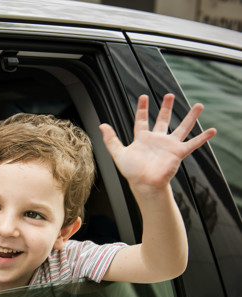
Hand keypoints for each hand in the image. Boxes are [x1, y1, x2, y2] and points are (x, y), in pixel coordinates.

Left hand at [100, 94, 215, 196]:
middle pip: (163, 120)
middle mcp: (157, 140)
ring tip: (199, 106)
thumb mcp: (118, 153)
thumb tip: (101, 125)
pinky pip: (193, 143)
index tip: (143, 97)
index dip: (142, 109)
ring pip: (182, 127)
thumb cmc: (132, 172)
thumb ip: (111, 139)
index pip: (141, 120)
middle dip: (166, 107)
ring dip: (190, 117)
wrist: (144, 184)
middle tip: (169, 95)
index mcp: (142, 139)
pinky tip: (212, 130)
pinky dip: (203, 137)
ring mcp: (168, 145)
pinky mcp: (178, 152)